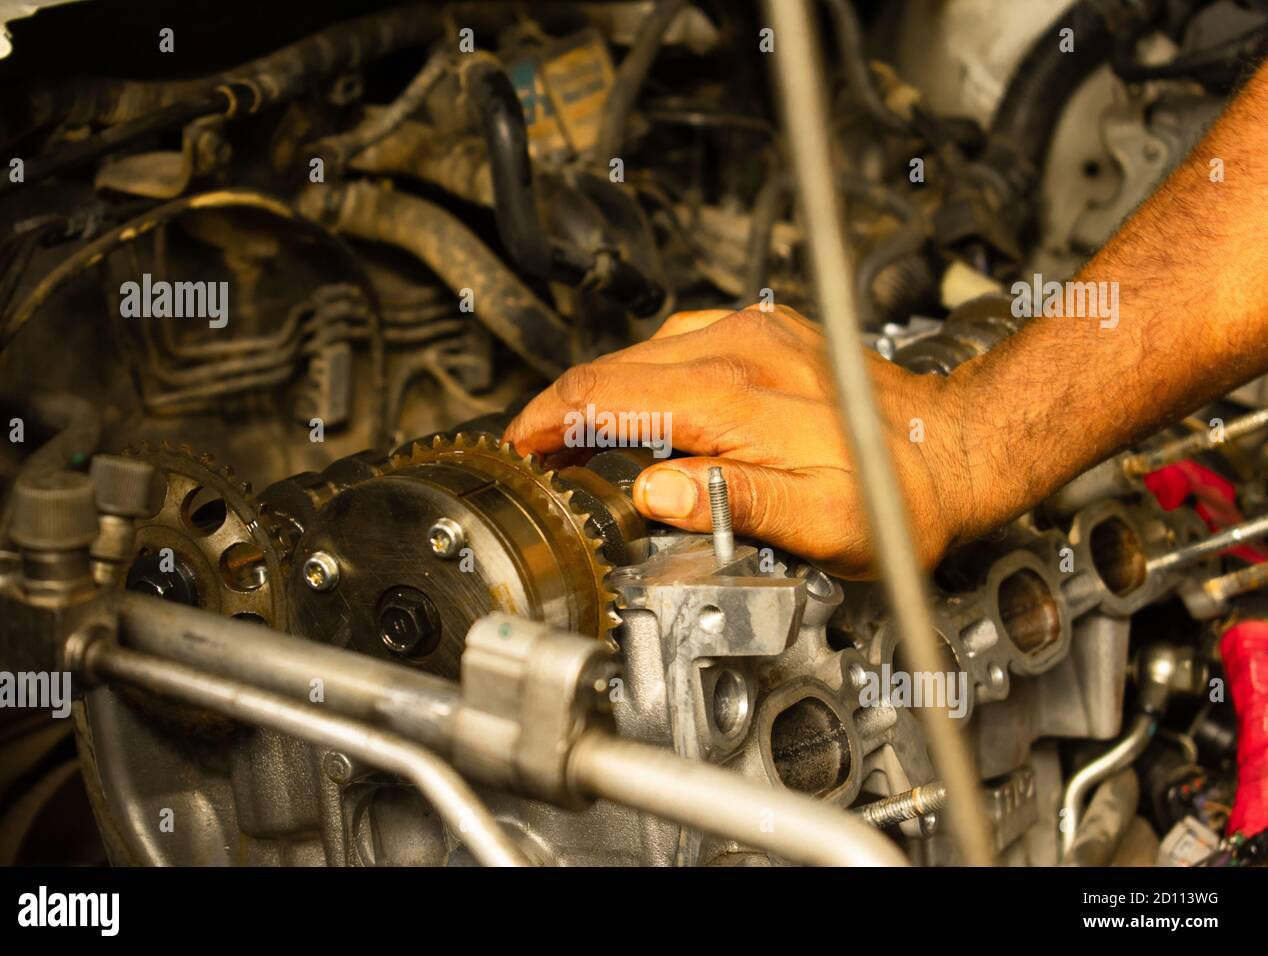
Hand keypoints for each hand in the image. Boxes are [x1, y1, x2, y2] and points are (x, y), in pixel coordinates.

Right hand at [503, 305, 985, 577]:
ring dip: (600, 393)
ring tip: (581, 440)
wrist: (953, 444)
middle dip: (561, 409)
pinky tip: (643, 405)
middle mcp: (738, 349)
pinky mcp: (764, 333)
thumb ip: (732, 502)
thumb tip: (652, 493)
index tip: (523, 447)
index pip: (609, 394)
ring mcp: (751, 333)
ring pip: (640, 352)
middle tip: (538, 452)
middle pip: (613, 367)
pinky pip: (678, 345)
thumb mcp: (822, 524)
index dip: (552, 422)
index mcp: (737, 397)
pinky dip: (642, 377)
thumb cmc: (894, 493)